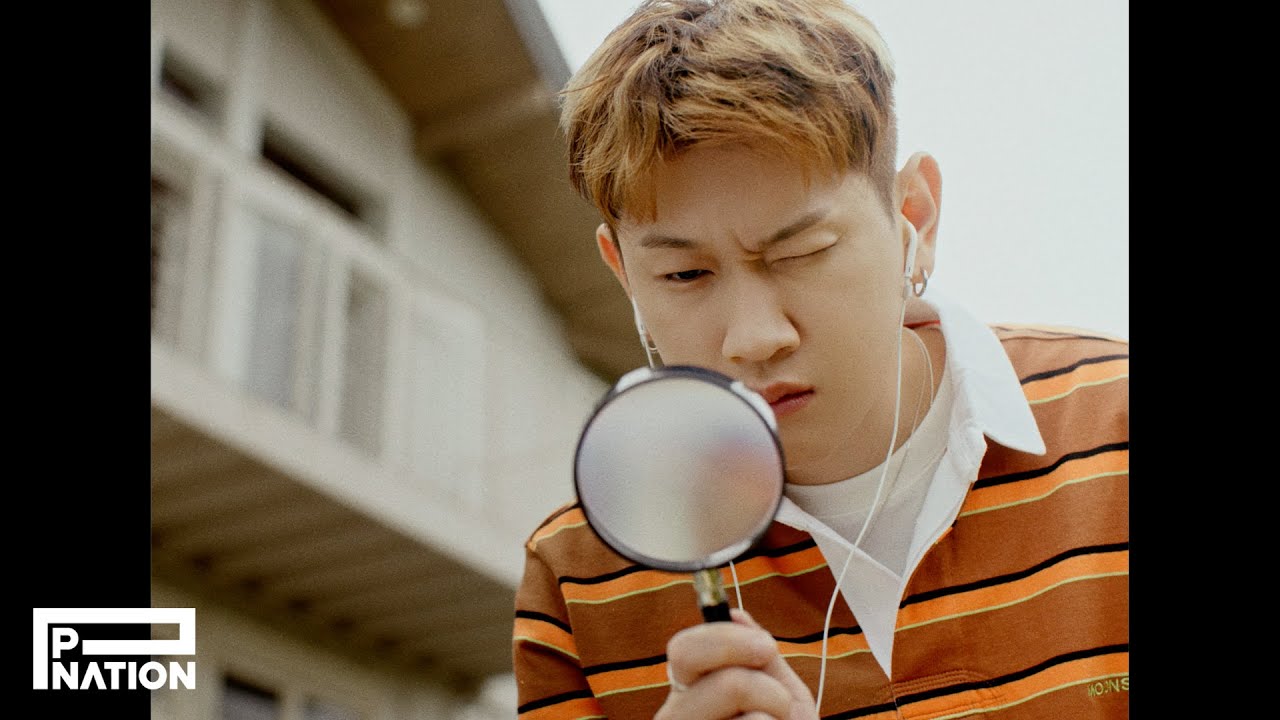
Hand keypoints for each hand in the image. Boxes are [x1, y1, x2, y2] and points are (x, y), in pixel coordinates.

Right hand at [656, 608, 817, 719]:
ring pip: (751, 719)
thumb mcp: (777, 695)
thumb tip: (735, 614)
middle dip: (763, 685)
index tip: (765, 647)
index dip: (725, 640)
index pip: (683, 650)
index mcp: (689, 692)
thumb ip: (759, 659)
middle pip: (721, 684)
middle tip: (779, 703)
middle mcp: (678, 718)